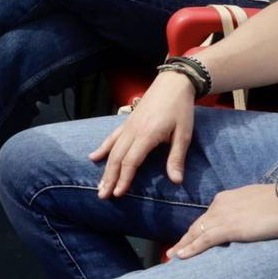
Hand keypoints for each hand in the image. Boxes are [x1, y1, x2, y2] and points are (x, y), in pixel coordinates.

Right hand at [90, 71, 196, 197]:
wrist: (173, 83)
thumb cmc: (181, 109)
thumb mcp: (184, 134)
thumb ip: (176, 158)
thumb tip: (176, 181)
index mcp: (147, 135)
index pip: (131, 161)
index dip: (124, 178)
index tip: (118, 194)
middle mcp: (133, 131)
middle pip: (117, 158)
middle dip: (109, 178)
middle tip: (102, 196)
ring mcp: (128, 125)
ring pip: (111, 149)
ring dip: (104, 168)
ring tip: (99, 185)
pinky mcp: (127, 122)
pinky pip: (111, 137)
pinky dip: (102, 148)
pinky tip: (93, 157)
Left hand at [167, 184, 277, 259]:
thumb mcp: (255, 203)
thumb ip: (245, 211)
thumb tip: (244, 222)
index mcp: (226, 199)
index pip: (206, 218)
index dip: (197, 230)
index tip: (189, 239)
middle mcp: (219, 205)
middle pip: (197, 226)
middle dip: (184, 239)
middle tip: (172, 251)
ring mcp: (223, 216)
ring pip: (196, 234)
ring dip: (183, 246)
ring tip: (172, 257)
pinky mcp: (229, 228)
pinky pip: (204, 240)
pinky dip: (191, 249)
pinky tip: (182, 256)